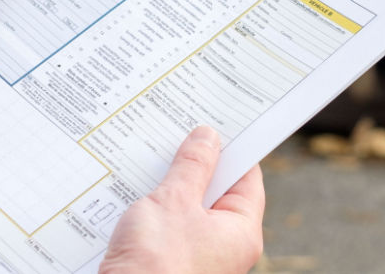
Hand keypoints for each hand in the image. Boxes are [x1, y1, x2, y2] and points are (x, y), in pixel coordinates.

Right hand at [99, 126, 264, 273]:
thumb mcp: (174, 201)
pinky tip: (138, 190)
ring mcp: (199, 257)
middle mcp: (226, 248)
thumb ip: (192, 166)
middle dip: (197, 164)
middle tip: (180, 134)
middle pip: (217, 192)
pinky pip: (171, 225)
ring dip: (172, 185)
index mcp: (241, 233)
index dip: (232, 149)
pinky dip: (158, 207)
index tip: (216, 124)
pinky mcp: (171, 262)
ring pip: (190, 208)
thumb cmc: (156, 263)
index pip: (247, 179)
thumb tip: (207, 137)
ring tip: (154, 158)